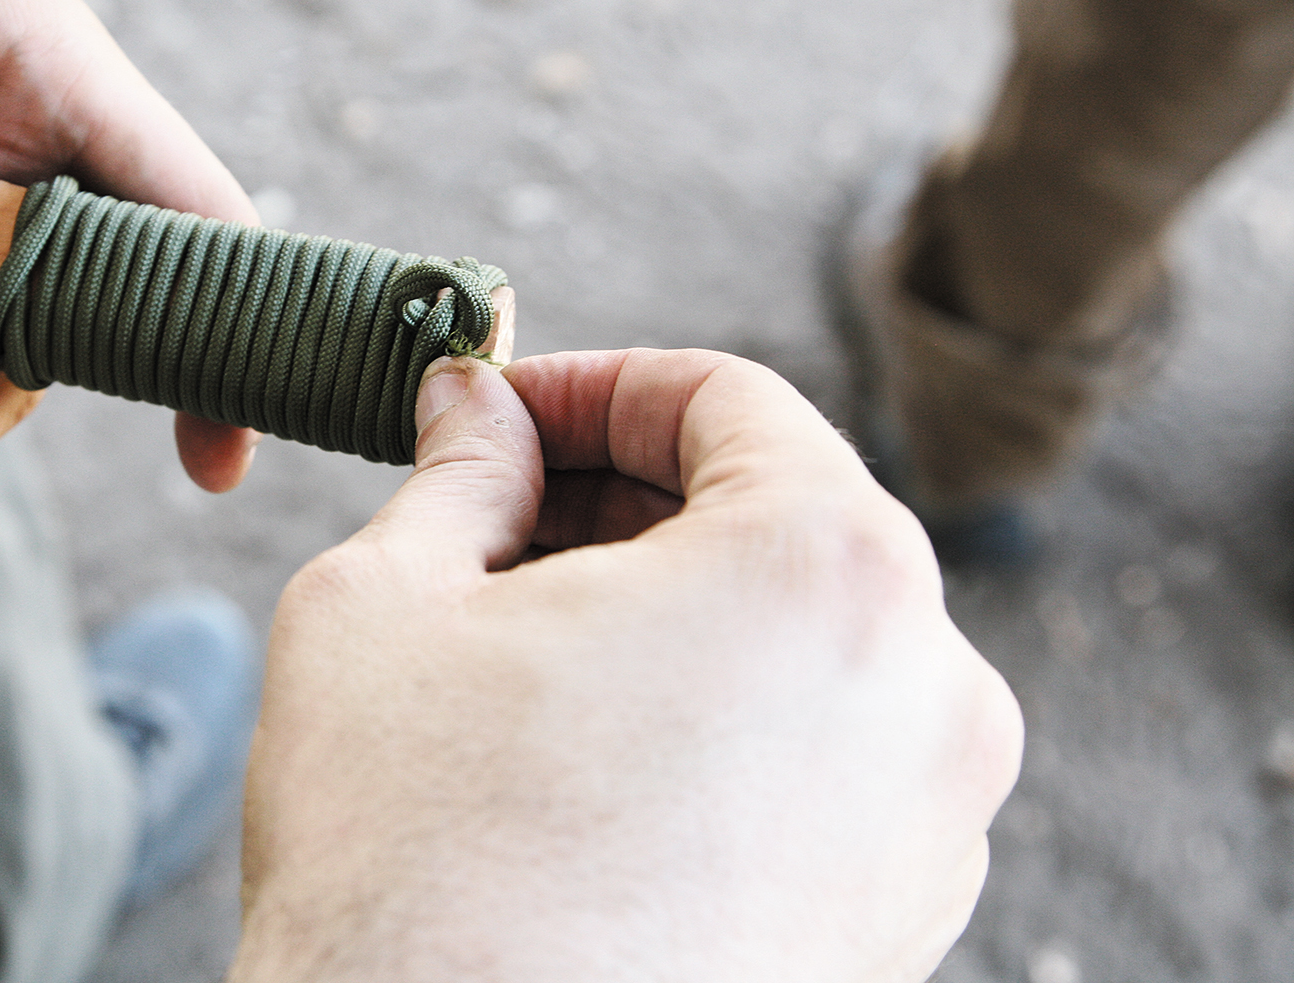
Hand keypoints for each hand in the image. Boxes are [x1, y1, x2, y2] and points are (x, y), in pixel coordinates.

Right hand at [230, 350, 1021, 980]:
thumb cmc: (406, 856)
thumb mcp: (386, 604)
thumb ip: (457, 472)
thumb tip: (475, 407)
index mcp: (825, 568)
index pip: (728, 399)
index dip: (591, 387)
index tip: (497, 418)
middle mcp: (927, 691)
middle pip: (776, 518)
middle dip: (624, 502)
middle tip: (488, 523)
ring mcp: (929, 827)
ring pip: (796, 644)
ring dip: (667, 614)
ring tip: (520, 655)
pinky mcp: (898, 929)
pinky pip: (815, 763)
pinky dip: (714, 724)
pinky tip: (582, 764)